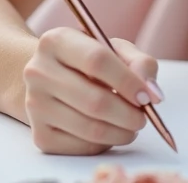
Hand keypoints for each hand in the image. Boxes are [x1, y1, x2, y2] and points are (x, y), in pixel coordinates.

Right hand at [24, 27, 163, 154]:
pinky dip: (105, 143)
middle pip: (94, 101)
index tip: (148, 96)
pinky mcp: (40, 135)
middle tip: (143, 118)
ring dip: (121, 132)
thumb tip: (152, 93)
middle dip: (128, 114)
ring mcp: (35, 105)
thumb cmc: (88, 63)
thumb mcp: (114, 49)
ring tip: (131, 125)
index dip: (128, 81)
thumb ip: (139, 63)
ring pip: (90, 128)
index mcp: (56, 41)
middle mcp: (38, 72)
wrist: (49, 80)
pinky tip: (110, 131)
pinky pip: (82, 147)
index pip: (97, 61)